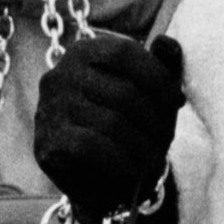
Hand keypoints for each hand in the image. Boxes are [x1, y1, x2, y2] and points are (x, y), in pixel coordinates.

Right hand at [32, 31, 183, 223]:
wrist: (100, 180)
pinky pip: (91, 146)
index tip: (177, 101)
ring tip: (153, 157)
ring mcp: (49, 108)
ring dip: (141, 144)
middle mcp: (60, 75)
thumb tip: (168, 44)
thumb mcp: (151, 93)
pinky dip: (120, 159)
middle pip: (122, 91)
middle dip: (154, 119)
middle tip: (167, 138)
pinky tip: (133, 168)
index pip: (123, 52)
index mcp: (82, 52)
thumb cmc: (129, 127)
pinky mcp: (46, 142)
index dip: (157, 76)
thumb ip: (162, 66)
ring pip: (111, 122)